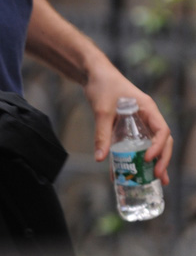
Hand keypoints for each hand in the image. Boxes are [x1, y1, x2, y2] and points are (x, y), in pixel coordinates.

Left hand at [84, 64, 172, 184]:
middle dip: (162, 160)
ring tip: (154, 181)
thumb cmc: (102, 85)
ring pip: (150, 144)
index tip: (148, 159)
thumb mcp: (102, 110)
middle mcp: (146, 116)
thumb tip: (100, 159)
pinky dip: (132, 157)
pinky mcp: (128, 126)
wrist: (93, 73)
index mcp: (147, 108)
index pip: (162, 130)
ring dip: (153, 162)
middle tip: (158, 177)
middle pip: (162, 141)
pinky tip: (127, 172)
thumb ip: (102, 134)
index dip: (158, 147)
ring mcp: (138, 121)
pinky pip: (134, 144)